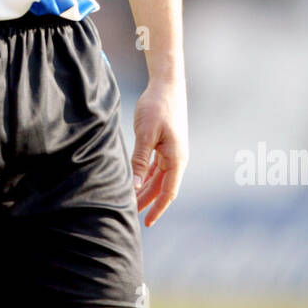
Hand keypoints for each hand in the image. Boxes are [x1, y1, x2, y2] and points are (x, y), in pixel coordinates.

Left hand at [131, 79, 187, 226]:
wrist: (166, 84)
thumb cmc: (156, 107)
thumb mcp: (145, 135)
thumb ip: (139, 162)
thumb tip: (134, 186)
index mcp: (176, 159)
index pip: (168, 192)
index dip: (157, 209)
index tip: (147, 223)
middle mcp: (177, 158)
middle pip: (162, 188)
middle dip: (148, 201)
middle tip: (130, 214)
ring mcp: (172, 152)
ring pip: (159, 178)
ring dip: (146, 190)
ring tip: (131, 202)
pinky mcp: (166, 145)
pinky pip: (156, 167)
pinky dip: (146, 177)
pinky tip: (136, 182)